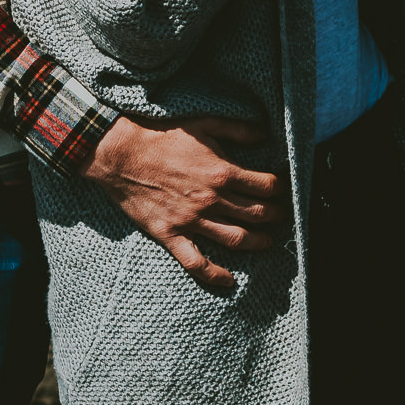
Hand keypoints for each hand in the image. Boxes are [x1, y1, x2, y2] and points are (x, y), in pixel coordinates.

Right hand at [81, 114, 288, 289]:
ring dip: (258, 242)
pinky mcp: (171, 234)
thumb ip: (237, 130)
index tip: (283, 190)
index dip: (280, 189)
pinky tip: (230, 280)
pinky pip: (196, 262)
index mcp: (222, 171)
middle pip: (257, 214)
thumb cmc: (162, 136)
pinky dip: (215, 275)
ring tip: (267, 241)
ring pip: (236, 239)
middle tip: (282, 216)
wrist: (120, 153)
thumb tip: (265, 134)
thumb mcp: (203, 123)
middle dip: (275, 215)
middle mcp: (211, 199)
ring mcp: (191, 220)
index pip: (266, 186)